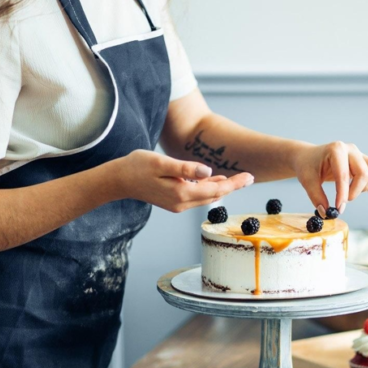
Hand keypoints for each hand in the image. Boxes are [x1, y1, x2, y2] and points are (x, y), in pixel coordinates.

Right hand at [112, 150, 253, 212]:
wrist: (118, 180)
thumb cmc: (138, 167)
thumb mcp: (162, 163)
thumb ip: (186, 168)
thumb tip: (209, 171)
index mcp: (181, 194)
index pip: (215, 190)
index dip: (234, 183)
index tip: (250, 177)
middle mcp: (181, 203)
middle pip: (214, 195)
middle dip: (232, 186)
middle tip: (249, 177)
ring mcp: (177, 204)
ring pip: (206, 197)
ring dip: (221, 187)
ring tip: (237, 179)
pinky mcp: (173, 201)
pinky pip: (197, 196)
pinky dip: (208, 188)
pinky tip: (214, 179)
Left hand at [291, 141, 367, 213]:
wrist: (309, 156)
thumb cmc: (308, 166)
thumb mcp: (307, 181)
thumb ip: (316, 197)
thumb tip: (326, 213)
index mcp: (335, 150)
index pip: (343, 175)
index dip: (342, 194)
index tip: (339, 208)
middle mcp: (350, 149)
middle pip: (364, 173)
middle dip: (355, 192)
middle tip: (343, 201)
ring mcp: (359, 154)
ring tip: (353, 192)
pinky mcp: (365, 160)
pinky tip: (364, 188)